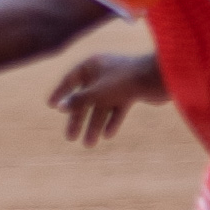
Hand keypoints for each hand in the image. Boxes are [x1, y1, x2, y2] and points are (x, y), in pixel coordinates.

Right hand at [48, 49, 163, 142]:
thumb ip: (78, 100)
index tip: (50, 105)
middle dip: (78, 118)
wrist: (159, 79)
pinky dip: (112, 120)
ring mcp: (118, 82)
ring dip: (95, 124)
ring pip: (102, 106)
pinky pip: (117, 108)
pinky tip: (108, 135)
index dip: (60, 92)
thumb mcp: (97, 92)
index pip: (70, 79)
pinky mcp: (131, 91)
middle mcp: (103, 72)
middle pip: (86, 97)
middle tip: (70, 138)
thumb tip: (60, 107)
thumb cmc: (125, 81)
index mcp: (92, 65)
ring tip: (89, 144)